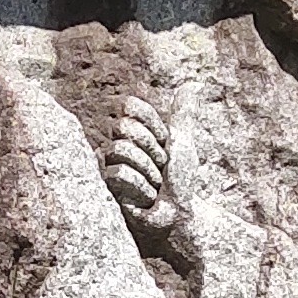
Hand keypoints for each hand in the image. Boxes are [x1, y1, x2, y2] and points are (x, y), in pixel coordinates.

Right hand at [102, 101, 186, 260]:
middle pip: (124, 128)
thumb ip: (183, 114)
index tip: (165, 143)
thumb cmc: (180, 182)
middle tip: (160, 168)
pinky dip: (142, 188)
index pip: (130, 107)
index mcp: (132, 132)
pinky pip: (120, 174)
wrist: (179, 214)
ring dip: (148, 172)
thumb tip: (193, 84)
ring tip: (153, 186)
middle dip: (152, 150)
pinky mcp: (104, 189)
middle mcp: (116, 145)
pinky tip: (145, 199)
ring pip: (121, 150)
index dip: (153, 125)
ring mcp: (108, 167)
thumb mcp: (183, 143)